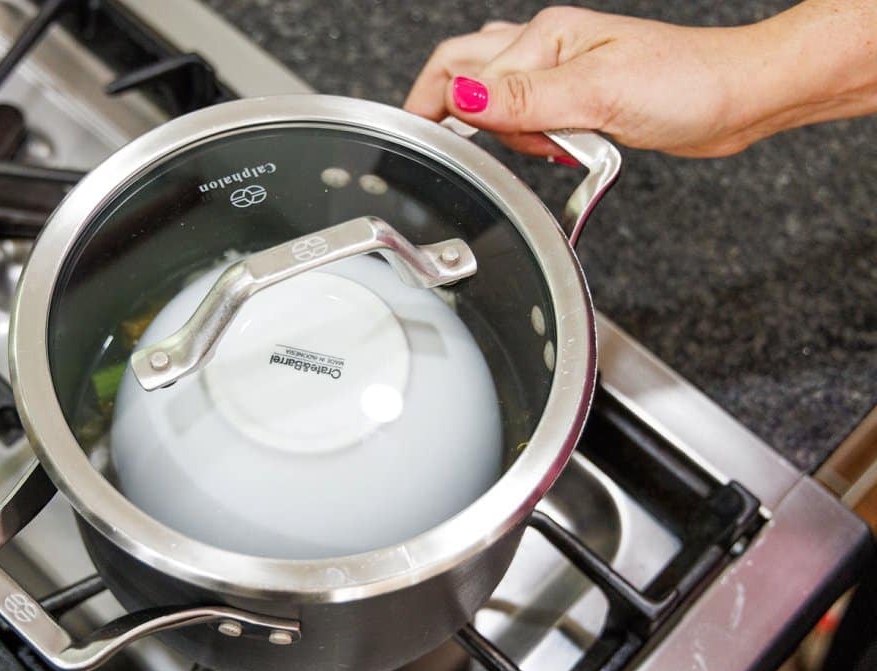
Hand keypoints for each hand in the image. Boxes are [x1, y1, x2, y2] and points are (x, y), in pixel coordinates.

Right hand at [404, 4, 876, 157]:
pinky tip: (559, 150)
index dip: (431, 107)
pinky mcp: (578, 98)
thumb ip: (522, 100)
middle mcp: (546, 48)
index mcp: (543, 37)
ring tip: (547, 150)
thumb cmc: (687, 83)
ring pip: (497, 101)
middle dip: (465, 119)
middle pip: (467, 77)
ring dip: (509, 134)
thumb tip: (461, 97)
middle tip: (480, 151)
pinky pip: (530, 119)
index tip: (413, 142)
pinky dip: (534, 141)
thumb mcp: (596, 94)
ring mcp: (561, 72)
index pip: (457, 69)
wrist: (740, 98)